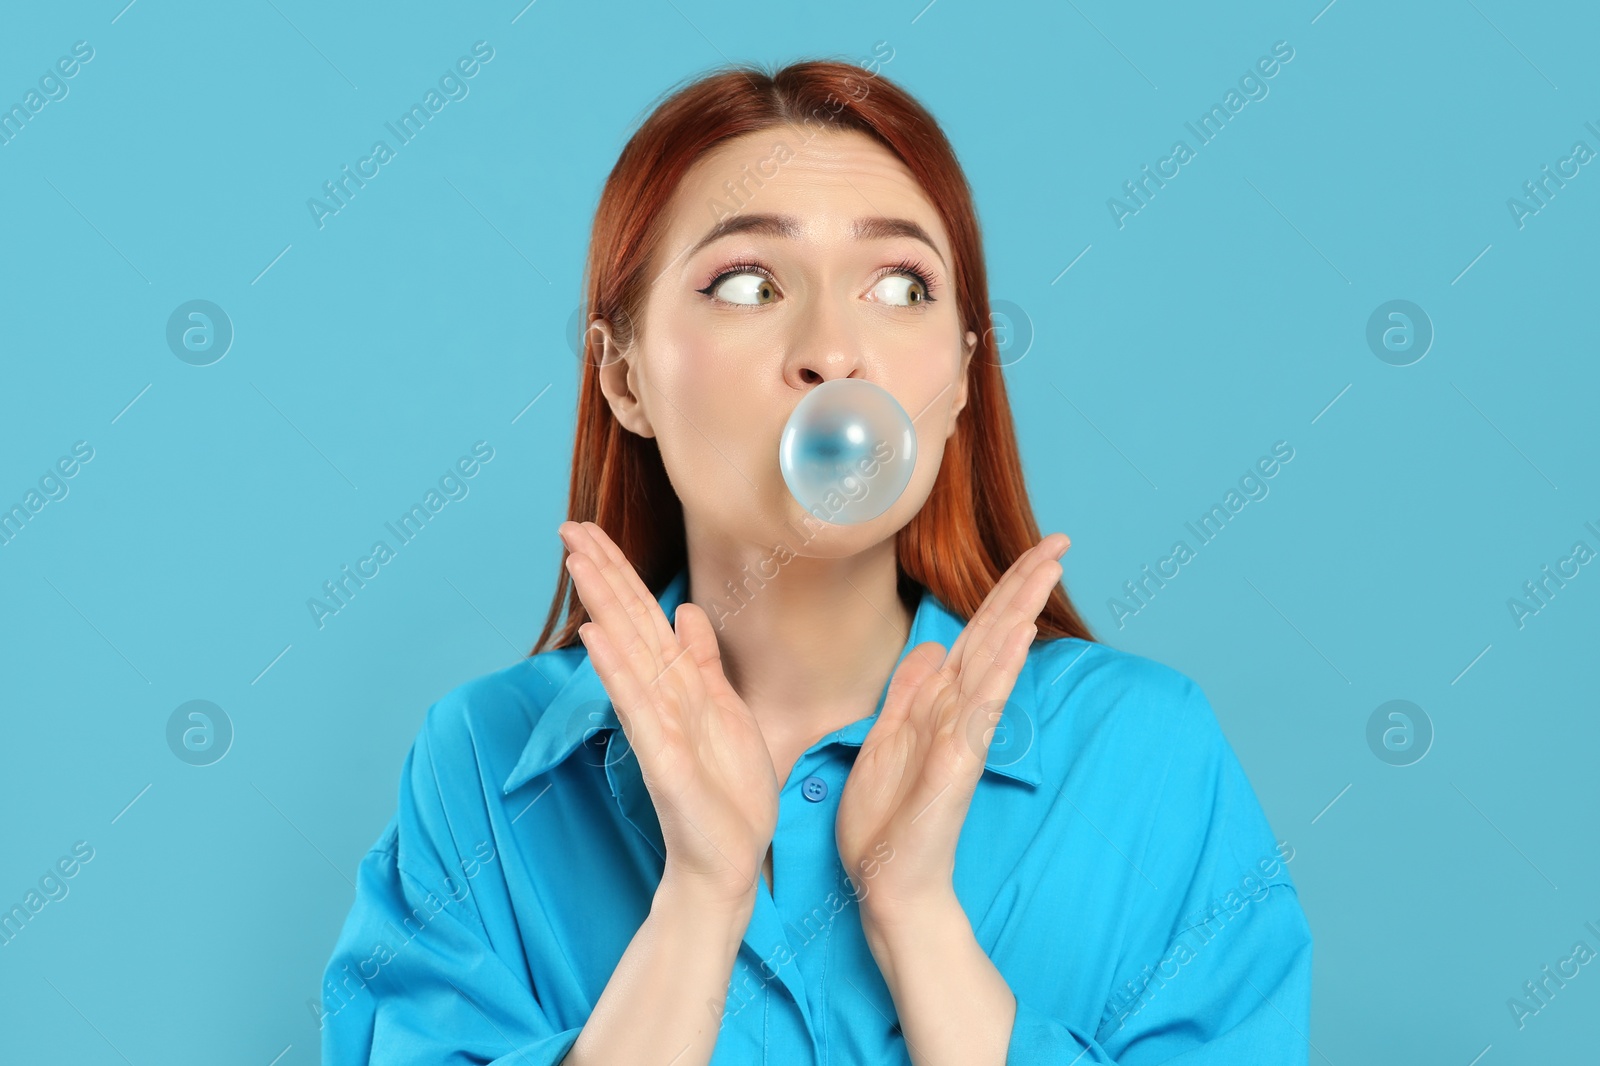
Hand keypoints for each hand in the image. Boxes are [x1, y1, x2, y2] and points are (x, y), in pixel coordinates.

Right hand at [559, 521, 779, 912]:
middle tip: (567, 527)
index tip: (589, 532)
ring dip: (602, 605)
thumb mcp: (726, 711)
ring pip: (626, 653)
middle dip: (601, 573)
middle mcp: (660, 696)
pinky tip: (595, 636)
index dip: (619, 572)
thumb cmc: (727, 791)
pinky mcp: (661, 758)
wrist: (730, 858)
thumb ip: (703, 662)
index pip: (642, 616)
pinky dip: (616, 669)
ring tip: (577, 561)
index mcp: (677, 683)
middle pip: (627, 623)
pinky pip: (637, 706)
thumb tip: (687, 611)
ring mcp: (657, 724)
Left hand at [835, 532, 1069, 927]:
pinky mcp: (958, 759)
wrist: (887, 880)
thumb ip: (909, 692)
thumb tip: (930, 648)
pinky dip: (1001, 667)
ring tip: (1048, 566)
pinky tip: (1019, 634)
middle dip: (1025, 585)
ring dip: (1021, 610)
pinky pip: (982, 704)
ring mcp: (962, 732)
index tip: (1032, 551)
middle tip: (1060, 540)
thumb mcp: (885, 739)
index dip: (1002, 590)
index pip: (976, 633)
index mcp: (938, 701)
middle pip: (995, 634)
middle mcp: (957, 709)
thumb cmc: (886, 819)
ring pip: (995, 658)